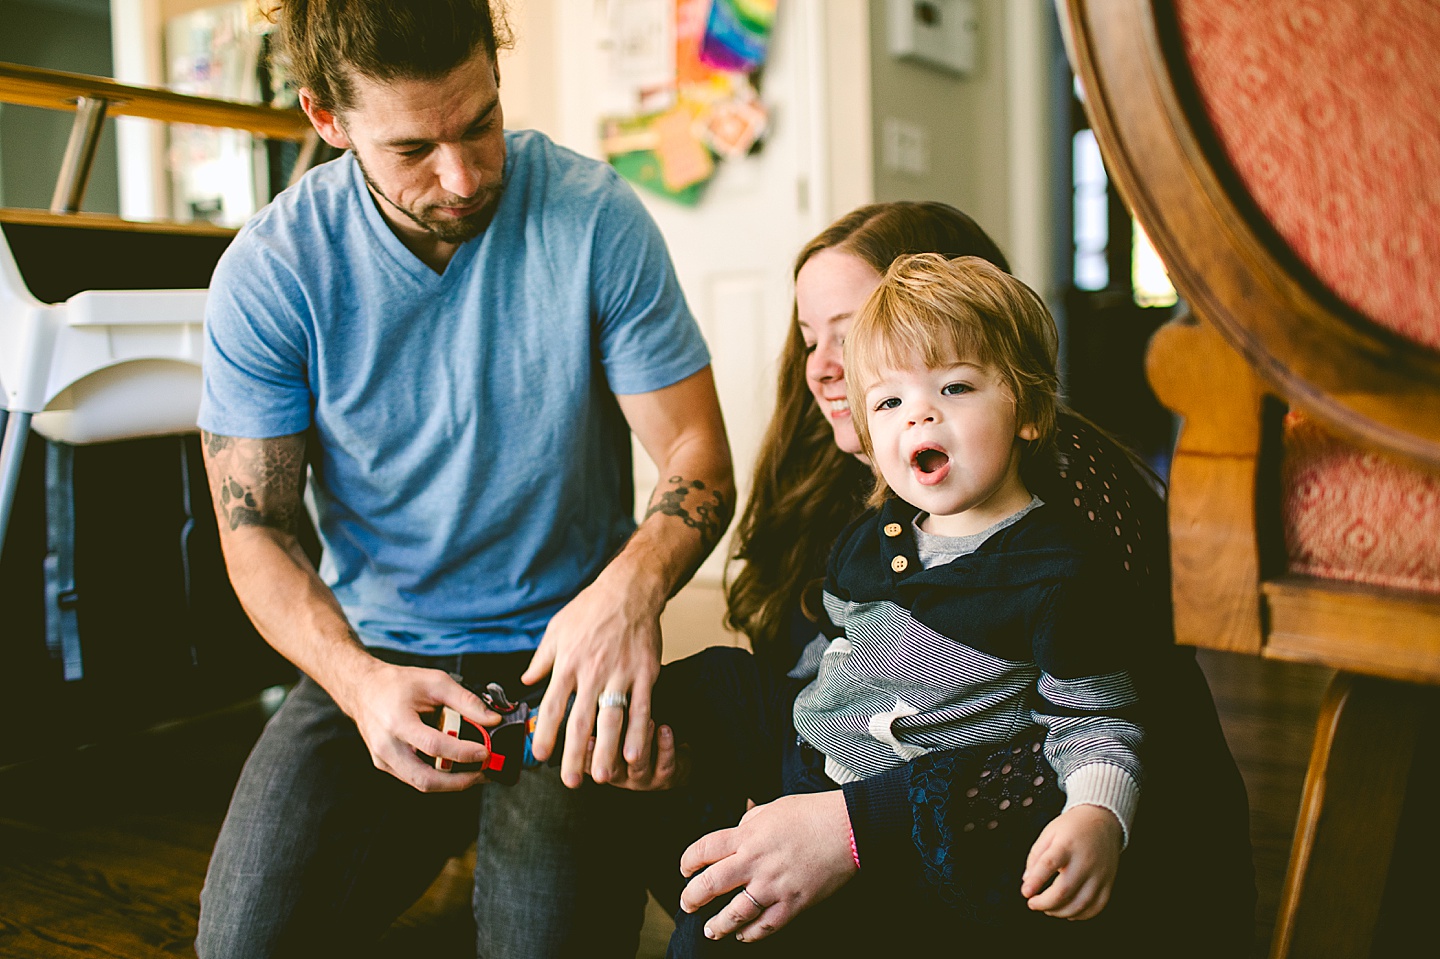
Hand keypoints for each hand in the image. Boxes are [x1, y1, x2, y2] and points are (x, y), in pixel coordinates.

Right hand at [343, 660, 500, 792]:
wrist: (363, 689)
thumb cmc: (398, 684)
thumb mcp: (435, 682)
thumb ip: (466, 701)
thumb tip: (493, 720)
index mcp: (397, 722)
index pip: (434, 746)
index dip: (463, 753)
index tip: (485, 752)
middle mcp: (386, 746)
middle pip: (425, 779)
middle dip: (459, 782)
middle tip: (484, 774)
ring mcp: (383, 759)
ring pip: (420, 783)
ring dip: (451, 783)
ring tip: (476, 773)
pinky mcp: (384, 765)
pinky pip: (414, 778)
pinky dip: (437, 777)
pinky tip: (455, 768)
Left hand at [521, 567, 663, 787]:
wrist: (629, 590)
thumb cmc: (590, 609)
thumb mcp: (557, 630)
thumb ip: (542, 659)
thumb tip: (525, 681)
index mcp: (567, 663)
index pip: (553, 705)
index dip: (546, 733)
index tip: (540, 755)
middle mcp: (592, 672)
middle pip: (581, 720)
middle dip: (575, 754)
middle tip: (571, 781)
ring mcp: (621, 673)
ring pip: (612, 719)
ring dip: (608, 751)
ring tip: (604, 776)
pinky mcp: (646, 672)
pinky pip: (642, 707)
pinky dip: (639, 732)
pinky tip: (636, 753)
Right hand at [593, 723, 688, 790]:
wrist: (667, 758)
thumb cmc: (633, 740)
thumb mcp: (614, 734)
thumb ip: (599, 725)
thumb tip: (583, 706)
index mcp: (604, 767)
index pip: (591, 763)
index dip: (588, 753)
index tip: (587, 736)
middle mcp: (621, 776)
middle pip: (611, 768)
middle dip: (610, 752)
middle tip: (610, 730)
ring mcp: (643, 779)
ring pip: (639, 766)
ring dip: (642, 744)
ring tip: (647, 721)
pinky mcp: (665, 777)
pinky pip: (665, 765)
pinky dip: (665, 747)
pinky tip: (665, 730)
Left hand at [678, 791, 857, 942]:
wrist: (847, 828)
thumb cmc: (811, 813)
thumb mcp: (772, 808)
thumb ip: (749, 821)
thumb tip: (737, 831)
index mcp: (748, 835)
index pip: (705, 849)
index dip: (688, 861)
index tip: (685, 869)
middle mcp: (755, 861)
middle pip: (711, 884)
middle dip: (692, 897)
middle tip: (687, 904)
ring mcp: (774, 885)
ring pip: (735, 913)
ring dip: (718, 924)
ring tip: (710, 930)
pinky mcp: (794, 903)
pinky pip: (766, 925)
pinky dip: (751, 934)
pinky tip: (743, 935)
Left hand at [1021, 804, 1123, 919]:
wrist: (1102, 821)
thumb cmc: (1072, 827)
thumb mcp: (1049, 833)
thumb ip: (1035, 856)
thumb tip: (1027, 881)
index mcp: (1067, 845)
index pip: (1049, 864)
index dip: (1036, 881)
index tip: (1025, 892)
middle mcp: (1085, 861)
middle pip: (1064, 890)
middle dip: (1044, 903)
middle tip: (1032, 903)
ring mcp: (1099, 874)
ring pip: (1080, 904)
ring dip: (1060, 912)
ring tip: (1047, 908)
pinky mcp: (1108, 883)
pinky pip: (1096, 907)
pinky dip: (1080, 915)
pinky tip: (1068, 911)